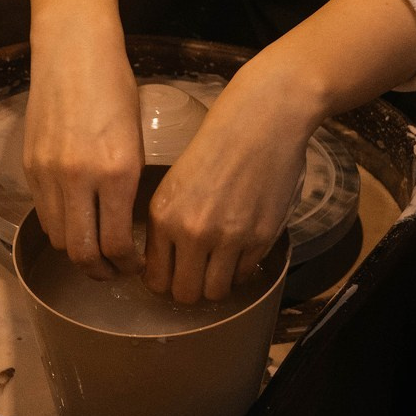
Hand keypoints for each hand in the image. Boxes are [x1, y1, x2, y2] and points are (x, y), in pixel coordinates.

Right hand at [22, 10, 146, 280]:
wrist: (73, 50)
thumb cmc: (115, 86)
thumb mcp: (135, 138)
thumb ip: (127, 185)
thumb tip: (123, 226)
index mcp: (116, 171)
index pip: (116, 244)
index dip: (128, 265)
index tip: (137, 265)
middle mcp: (78, 178)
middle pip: (82, 253)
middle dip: (100, 271)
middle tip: (114, 272)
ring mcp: (48, 173)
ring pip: (58, 238)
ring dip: (77, 251)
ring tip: (94, 249)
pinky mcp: (29, 166)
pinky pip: (43, 213)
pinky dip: (59, 226)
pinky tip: (75, 219)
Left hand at [141, 56, 323, 302]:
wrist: (261, 121)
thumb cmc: (216, 144)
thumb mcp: (175, 182)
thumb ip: (168, 222)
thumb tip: (166, 261)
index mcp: (163, 215)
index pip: (155, 279)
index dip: (163, 282)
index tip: (171, 274)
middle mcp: (192, 231)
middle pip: (185, 294)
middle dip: (189, 290)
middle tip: (196, 275)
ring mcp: (228, 238)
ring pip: (215, 293)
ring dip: (215, 284)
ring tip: (218, 266)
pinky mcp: (260, 238)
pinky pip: (243, 276)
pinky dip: (240, 270)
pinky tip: (239, 251)